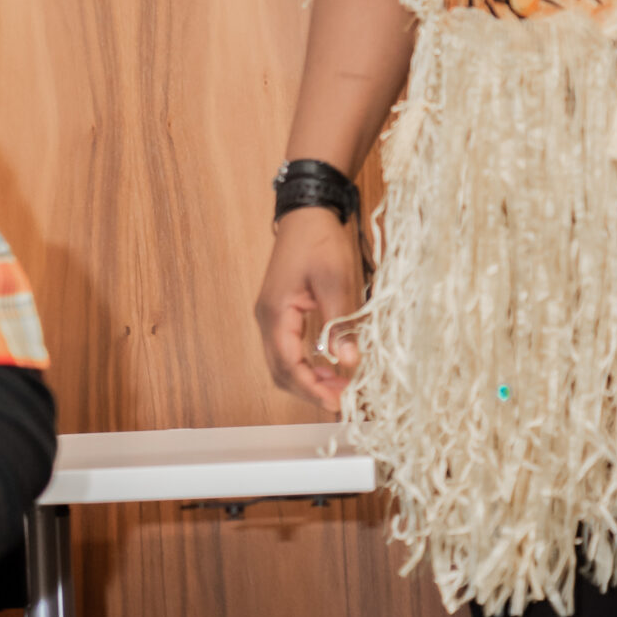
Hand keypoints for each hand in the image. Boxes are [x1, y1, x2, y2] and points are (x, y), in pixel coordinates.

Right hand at [253, 208, 366, 413]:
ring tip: (339, 386)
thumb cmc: (319, 242)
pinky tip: (328, 366)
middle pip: (281, 371)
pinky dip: (306, 364)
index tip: (336, 403)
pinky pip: (288, 349)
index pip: (288, 365)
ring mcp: (272, 317)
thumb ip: (340, 323)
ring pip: (282, 363)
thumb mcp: (336, 280)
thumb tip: (349, 362)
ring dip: (308, 379)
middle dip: (309, 390)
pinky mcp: (281, 313)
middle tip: (342, 400)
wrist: (307, 213)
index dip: (311, 389)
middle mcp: (267, 320)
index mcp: (275, 313)